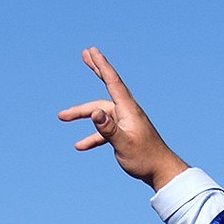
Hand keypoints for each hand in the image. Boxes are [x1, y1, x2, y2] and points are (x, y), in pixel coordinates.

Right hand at [58, 47, 188, 190]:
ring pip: (100, 113)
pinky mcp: (125, 133)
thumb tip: (95, 113)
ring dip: (82, 114)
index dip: (102, 65)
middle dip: (96, 71)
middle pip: (107, 88)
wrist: (162, 172)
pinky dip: (93, 136)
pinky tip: (79, 146)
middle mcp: (127, 112)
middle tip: (85, 54)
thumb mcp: (124, 144)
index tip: (92, 51)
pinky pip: (105, 130)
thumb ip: (108, 129)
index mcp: (128, 110)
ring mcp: (126, 122)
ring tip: (61, 116)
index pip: (113, 82)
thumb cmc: (145, 159)